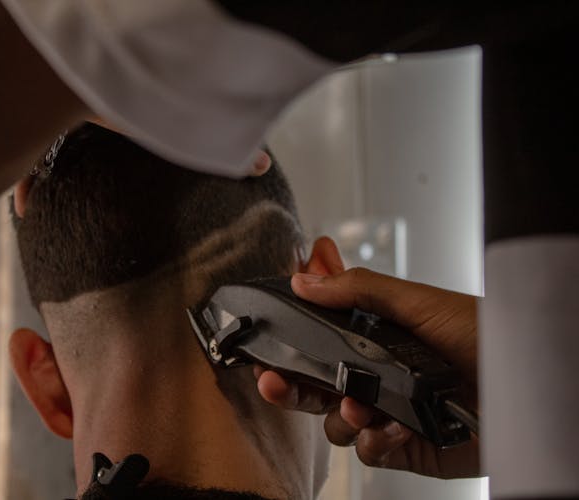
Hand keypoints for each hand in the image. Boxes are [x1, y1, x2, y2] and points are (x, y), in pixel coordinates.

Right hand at [255, 265, 480, 478]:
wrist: (525, 385)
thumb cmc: (482, 333)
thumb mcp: (416, 300)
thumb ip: (357, 288)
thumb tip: (305, 278)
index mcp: (372, 339)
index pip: (316, 343)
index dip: (287, 348)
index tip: (266, 349)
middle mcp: (375, 376)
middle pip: (314, 387)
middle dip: (288, 386)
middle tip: (273, 382)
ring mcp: (387, 412)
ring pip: (336, 424)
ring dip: (342, 416)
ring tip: (363, 407)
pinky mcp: (404, 445)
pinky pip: (368, 451)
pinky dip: (373, 442)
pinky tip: (391, 429)